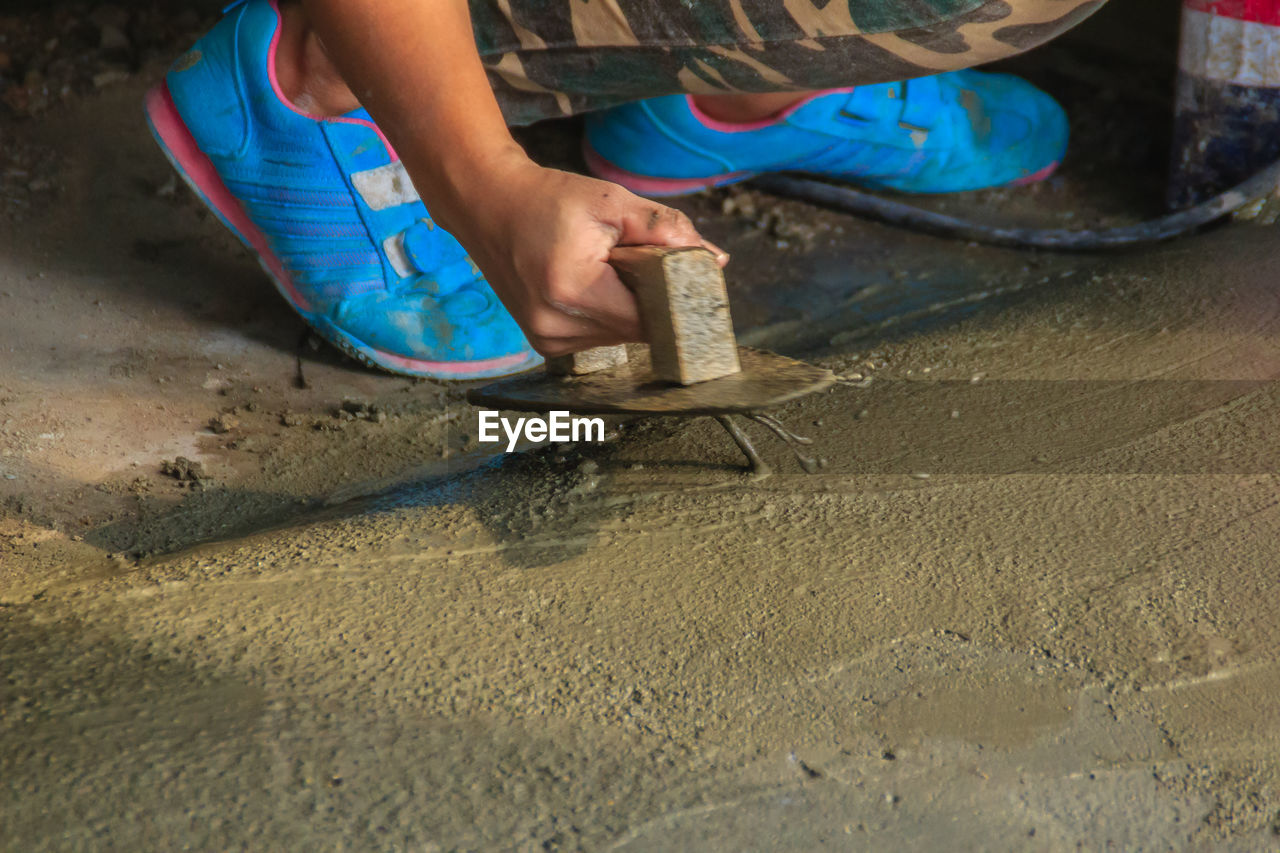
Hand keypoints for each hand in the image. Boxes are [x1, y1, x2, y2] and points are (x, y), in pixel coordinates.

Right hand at [443, 155, 727, 356]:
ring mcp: (547, 340)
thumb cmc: (548, 199)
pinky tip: (590, 284)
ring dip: (625, 307)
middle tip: (634, 259)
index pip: (648, 318)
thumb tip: (713, 260)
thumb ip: (664, 229)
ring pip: (617, 336)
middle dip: (646, 298)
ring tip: (605, 268)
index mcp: (572, 291)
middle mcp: (555, 326)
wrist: (488, 205)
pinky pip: (596, 336)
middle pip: (634, 330)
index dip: (669, 298)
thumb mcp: (611, 201)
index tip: (675, 274)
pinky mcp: (544, 343)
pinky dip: (604, 313)